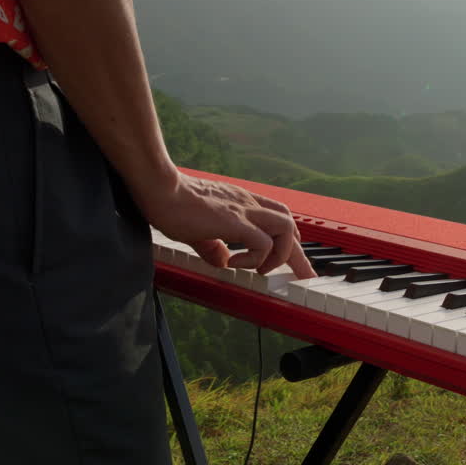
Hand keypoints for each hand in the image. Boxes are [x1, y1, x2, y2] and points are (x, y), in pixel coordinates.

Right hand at [134, 172, 315, 278]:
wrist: (160, 189)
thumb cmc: (172, 204)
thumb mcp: (198, 230)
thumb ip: (212, 246)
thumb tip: (222, 261)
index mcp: (242, 203)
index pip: (277, 218)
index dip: (288, 239)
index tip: (293, 259)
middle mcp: (248, 204)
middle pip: (289, 225)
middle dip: (299, 254)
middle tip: (305, 276)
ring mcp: (243, 211)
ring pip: (286, 229)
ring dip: (279, 255)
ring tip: (261, 270)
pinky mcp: (234, 222)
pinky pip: (262, 243)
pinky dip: (256, 259)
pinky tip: (236, 264)